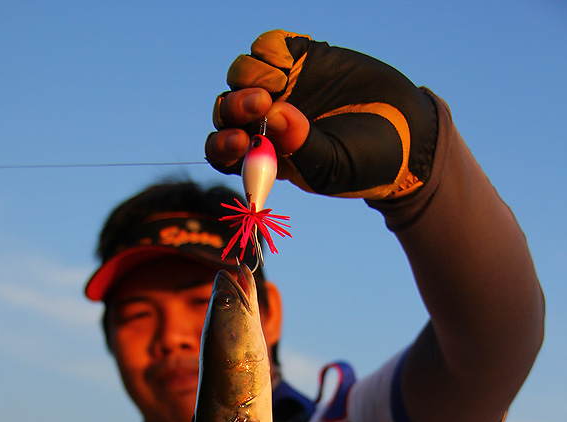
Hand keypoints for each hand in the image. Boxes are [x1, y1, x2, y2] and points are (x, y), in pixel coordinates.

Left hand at [205, 30, 437, 199]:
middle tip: (262, 103)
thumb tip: (275, 113)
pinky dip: (268, 52)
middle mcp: (267, 122)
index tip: (238, 141)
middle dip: (235, 107)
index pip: (226, 153)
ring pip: (241, 75)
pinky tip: (289, 64)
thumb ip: (303, 146)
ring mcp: (282, 87)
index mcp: (267, 157)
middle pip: (227, 111)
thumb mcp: (334, 166)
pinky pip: (267, 47)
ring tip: (280, 83)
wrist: (407, 131)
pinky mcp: (300, 57)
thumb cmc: (366, 163)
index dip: (223, 146)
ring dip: (249, 77)